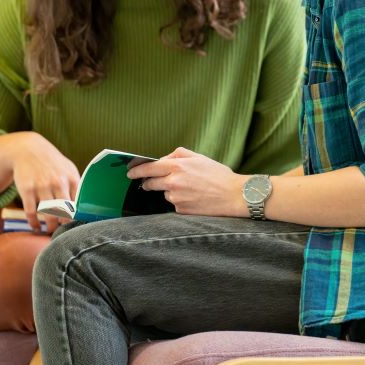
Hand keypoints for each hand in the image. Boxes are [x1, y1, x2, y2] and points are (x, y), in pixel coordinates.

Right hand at [0, 132, 79, 232]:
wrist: (28, 149)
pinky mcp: (27, 189)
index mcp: (71, 178)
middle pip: (65, 213)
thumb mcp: (68, 169)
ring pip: (49, 215)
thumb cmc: (52, 162)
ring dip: (50, 227)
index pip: (78, 205)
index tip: (75, 226)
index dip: (77, 218)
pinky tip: (36, 227)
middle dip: (65, 226)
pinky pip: (31, 213)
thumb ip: (76, 186)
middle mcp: (58, 182)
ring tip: (51, 231)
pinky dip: (34, 223)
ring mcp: (42, 186)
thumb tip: (84, 207)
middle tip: (63, 232)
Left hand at [126, 147, 245, 216]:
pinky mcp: (181, 210)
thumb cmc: (219, 175)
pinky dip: (180, 201)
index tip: (130, 173)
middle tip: (149, 183)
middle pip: (151, 183)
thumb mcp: (198, 157)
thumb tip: (163, 159)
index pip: (148, 168)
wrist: (234, 195)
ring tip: (190, 189)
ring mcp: (176, 198)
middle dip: (148, 183)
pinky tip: (194, 198)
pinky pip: (175, 204)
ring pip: (165, 194)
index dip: (136, 171)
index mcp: (177, 166)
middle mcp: (173, 182)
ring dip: (170, 191)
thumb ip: (178, 155)